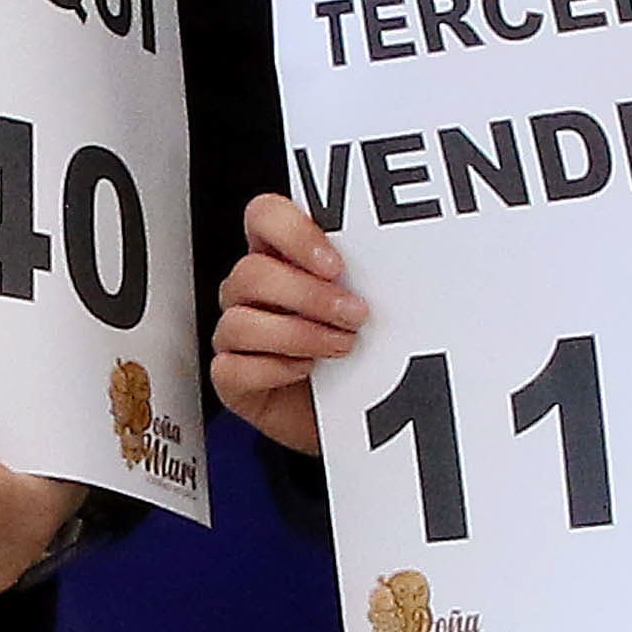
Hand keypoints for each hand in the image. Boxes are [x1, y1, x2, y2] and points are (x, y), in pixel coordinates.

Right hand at [211, 189, 363, 456]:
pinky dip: (273, 370)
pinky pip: (232, 369)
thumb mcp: (374, 304)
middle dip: (310, 296)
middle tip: (355, 315)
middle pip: (252, 272)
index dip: (293, 233)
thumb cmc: (362, 351)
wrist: (358, 416)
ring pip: (240, 321)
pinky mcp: (231, 377)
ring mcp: (237, 334)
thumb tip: (400, 262)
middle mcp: (252, 291)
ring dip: (298, 335)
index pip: (264, 215)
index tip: (334, 264)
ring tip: (342, 347)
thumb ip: (371, 274)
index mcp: (281, 255)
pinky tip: (306, 370)